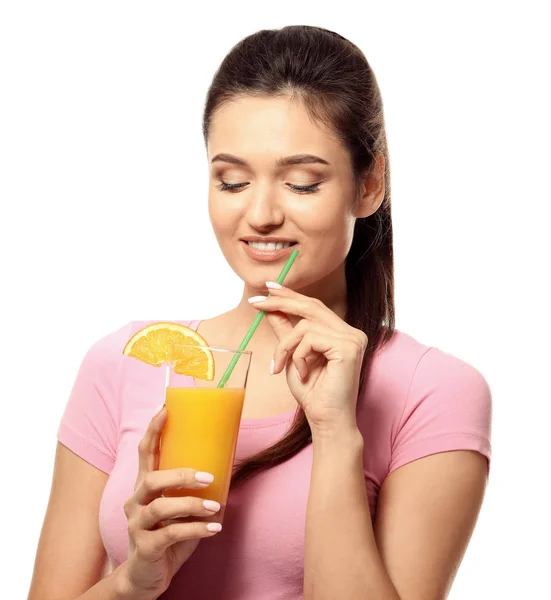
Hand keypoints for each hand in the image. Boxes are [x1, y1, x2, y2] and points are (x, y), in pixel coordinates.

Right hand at [120, 406, 221, 598]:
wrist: (146, 577)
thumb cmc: (168, 534)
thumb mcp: (179, 507)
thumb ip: (192, 490)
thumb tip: (226, 467)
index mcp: (144, 485)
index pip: (145, 452)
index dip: (153, 429)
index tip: (165, 408)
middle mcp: (136, 501)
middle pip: (151, 479)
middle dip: (182, 475)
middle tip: (209, 477)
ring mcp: (137, 525)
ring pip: (161, 506)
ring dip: (193, 505)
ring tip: (217, 507)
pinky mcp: (145, 547)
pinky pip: (171, 534)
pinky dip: (196, 529)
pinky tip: (214, 529)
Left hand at [249, 283, 367, 433]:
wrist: (326, 420)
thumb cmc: (312, 393)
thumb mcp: (292, 355)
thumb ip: (285, 330)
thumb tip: (271, 307)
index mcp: (341, 333)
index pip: (313, 306)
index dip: (290, 295)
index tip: (267, 288)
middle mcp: (351, 332)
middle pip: (311, 306)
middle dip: (280, 302)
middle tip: (255, 303)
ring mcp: (352, 338)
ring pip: (305, 324)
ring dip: (285, 346)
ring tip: (281, 367)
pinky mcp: (348, 347)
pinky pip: (309, 338)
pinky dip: (297, 355)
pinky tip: (302, 374)